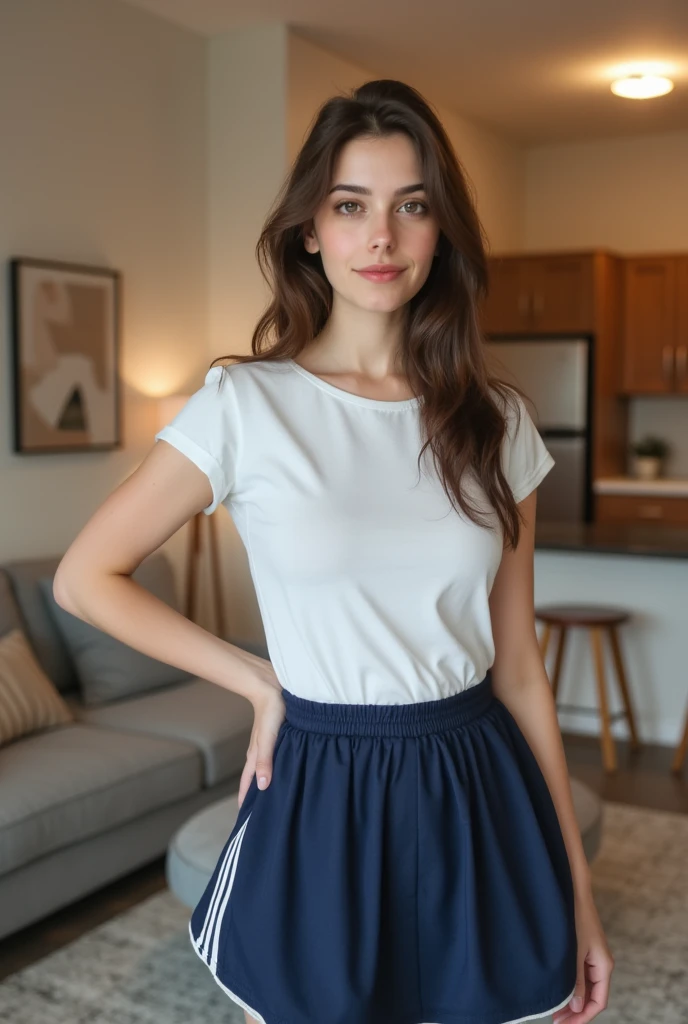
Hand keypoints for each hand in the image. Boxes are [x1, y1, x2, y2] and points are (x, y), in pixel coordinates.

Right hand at [237, 681, 285, 809]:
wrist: (272, 687)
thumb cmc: (270, 711)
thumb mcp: (268, 739)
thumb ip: (264, 761)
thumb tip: (262, 787)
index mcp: (254, 757)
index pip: (247, 786)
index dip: (246, 803)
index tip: (246, 822)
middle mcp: (260, 755)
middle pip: (255, 782)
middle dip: (257, 799)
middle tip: (261, 818)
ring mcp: (268, 747)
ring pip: (266, 772)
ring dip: (268, 785)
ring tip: (275, 801)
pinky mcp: (277, 739)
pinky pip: (275, 761)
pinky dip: (277, 771)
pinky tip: (286, 774)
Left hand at [553, 893, 613, 1022]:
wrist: (574, 891)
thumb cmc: (575, 917)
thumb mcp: (574, 952)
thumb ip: (575, 980)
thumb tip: (576, 1006)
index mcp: (604, 966)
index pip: (598, 1002)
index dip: (583, 1016)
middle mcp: (601, 964)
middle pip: (592, 998)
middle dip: (576, 1012)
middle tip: (557, 1022)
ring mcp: (593, 958)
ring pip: (585, 988)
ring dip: (572, 1001)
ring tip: (555, 1012)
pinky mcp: (585, 951)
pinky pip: (581, 977)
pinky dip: (571, 988)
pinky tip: (558, 992)